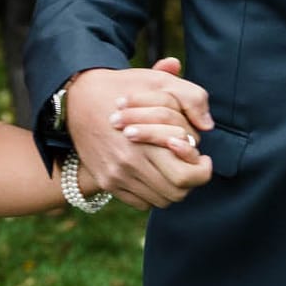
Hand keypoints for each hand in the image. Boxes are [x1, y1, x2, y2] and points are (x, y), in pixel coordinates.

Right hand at [68, 58, 214, 210]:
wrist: (78, 98)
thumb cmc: (124, 88)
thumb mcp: (159, 82)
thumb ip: (190, 98)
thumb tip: (208, 125)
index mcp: (144, 143)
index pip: (186, 177)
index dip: (202, 169)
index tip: (203, 158)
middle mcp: (128, 165)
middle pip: (176, 193)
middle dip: (190, 180)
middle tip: (191, 164)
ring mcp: (115, 176)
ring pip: (160, 201)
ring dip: (172, 187)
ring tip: (172, 167)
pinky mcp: (106, 182)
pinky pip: (141, 203)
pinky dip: (152, 193)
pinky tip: (154, 172)